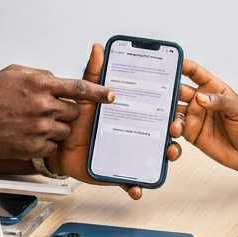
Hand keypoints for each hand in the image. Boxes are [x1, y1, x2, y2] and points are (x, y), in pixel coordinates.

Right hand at [0, 64, 112, 162]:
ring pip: (65, 130)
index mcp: (41, 84)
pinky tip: (29, 135)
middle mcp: (43, 105)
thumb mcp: (15, 73)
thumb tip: (57, 80)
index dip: (99, 92)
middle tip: (50, 111)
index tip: (111, 96)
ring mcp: (38, 128)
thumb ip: (41, 75)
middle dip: (68, 112)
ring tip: (35, 123)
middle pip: (75, 112)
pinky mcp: (32, 146)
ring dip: (56, 128)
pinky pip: (52, 146)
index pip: (79, 88)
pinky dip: (45, 142)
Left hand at [54, 43, 182, 199]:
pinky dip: (137, 187)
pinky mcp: (120, 173)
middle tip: (174, 128)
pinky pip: (134, 182)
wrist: (59, 149)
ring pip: (157, 156)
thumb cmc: (77, 121)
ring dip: (167, 156)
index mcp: (131, 114)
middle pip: (165, 132)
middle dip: (175, 132)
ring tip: (167, 155)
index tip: (178, 102)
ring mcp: (131, 154)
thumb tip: (98, 48)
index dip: (171, 106)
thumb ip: (92, 74)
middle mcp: (136, 133)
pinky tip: (137, 188)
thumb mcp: (85, 97)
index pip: (158, 109)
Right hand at [170, 59, 237, 175]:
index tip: (169, 62)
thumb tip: (200, 97)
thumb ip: (219, 102)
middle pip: (178, 90)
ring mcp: (193, 116)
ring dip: (167, 114)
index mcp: (212, 88)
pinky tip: (174, 137)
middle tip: (156, 92)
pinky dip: (171, 133)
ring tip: (173, 124)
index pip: (195, 72)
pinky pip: (175, 129)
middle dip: (166, 89)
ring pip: (173, 110)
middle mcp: (199, 100)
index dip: (182, 65)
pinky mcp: (189, 132)